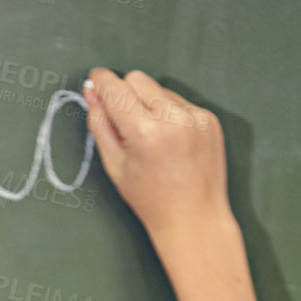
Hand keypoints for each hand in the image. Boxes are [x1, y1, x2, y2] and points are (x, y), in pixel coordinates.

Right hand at [83, 67, 232, 252]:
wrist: (195, 221)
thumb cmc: (152, 201)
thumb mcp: (116, 167)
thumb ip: (100, 126)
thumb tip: (91, 94)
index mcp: (146, 133)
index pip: (116, 88)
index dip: (101, 82)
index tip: (95, 80)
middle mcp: (174, 119)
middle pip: (137, 79)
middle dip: (125, 93)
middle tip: (125, 122)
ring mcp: (196, 118)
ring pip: (159, 89)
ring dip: (149, 105)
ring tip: (153, 140)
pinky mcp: (209, 120)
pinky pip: (180, 102)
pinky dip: (170, 115)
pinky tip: (172, 142)